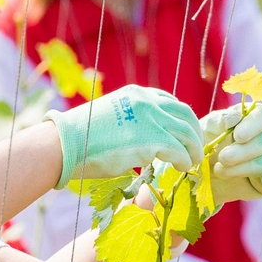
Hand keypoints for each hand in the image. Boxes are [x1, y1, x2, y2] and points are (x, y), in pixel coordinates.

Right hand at [45, 85, 203, 181]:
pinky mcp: (152, 140)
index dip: (181, 119)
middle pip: (185, 115)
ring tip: (193, 161)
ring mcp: (151, 119)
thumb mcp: (110, 117)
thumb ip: (131, 121)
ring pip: (187, 133)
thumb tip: (141, 137)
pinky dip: (185, 160)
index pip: (170, 102)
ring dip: (194, 149)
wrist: (65, 145)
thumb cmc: (80, 137)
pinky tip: (183, 168)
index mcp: (136, 94)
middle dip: (194, 132)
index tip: (184, 132)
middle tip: (196, 148)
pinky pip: (179, 151)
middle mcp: (147, 102)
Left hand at [200, 103, 261, 201]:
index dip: (253, 125)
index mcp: (251, 119)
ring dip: (240, 168)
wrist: (200, 172)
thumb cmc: (205, 143)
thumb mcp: (207, 128)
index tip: (238, 136)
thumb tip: (237, 116)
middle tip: (222, 158)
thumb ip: (222, 120)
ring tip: (219, 170)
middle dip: (241, 152)